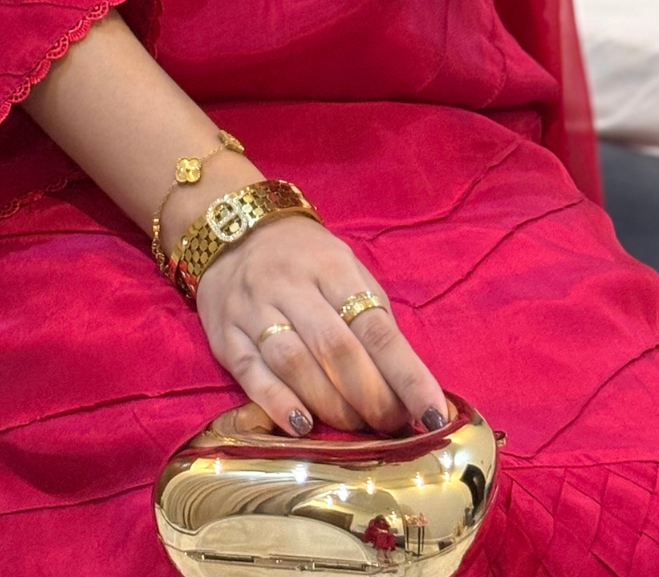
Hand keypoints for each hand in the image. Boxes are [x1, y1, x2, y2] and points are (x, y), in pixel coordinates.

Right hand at [193, 212, 448, 438]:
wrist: (233, 231)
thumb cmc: (305, 259)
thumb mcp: (346, 269)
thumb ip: (371, 319)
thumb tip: (406, 385)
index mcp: (331, 266)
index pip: (376, 328)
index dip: (407, 375)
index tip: (434, 413)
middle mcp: (290, 284)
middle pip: (335, 348)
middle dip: (371, 397)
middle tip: (391, 426)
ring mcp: (252, 309)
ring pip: (294, 363)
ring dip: (331, 406)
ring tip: (356, 428)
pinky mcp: (225, 335)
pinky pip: (252, 373)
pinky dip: (278, 404)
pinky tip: (303, 426)